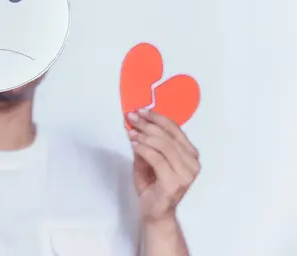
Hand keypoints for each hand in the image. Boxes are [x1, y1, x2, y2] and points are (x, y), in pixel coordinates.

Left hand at [127, 109, 199, 223]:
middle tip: (132, 118)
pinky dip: (144, 149)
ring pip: (163, 145)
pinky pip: (157, 159)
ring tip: (131, 132)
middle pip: (168, 135)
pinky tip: (134, 145)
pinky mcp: (175, 183)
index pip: (175, 129)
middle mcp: (192, 163)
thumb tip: (135, 122)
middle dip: (148, 124)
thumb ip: (146, 142)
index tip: (141, 110)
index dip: (157, 117)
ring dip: (145, 135)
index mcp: (190, 154)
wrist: (155, 212)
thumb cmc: (153, 185)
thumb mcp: (148, 158)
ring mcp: (185, 174)